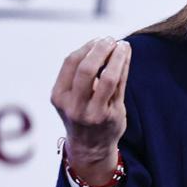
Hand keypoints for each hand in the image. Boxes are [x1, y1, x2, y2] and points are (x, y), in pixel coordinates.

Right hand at [51, 38, 131, 181]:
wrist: (90, 147)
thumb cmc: (81, 114)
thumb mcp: (70, 97)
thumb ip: (79, 74)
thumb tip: (100, 44)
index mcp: (59, 96)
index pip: (70, 63)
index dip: (86, 47)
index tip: (97, 40)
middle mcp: (75, 105)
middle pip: (87, 69)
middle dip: (100, 49)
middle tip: (110, 39)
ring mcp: (95, 112)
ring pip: (108, 77)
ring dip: (117, 57)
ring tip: (123, 45)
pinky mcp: (113, 115)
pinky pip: (121, 85)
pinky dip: (125, 67)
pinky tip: (126, 56)